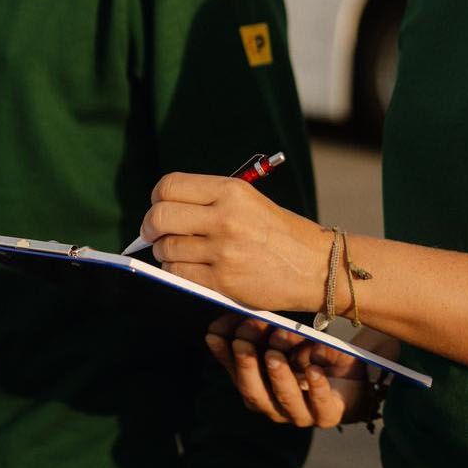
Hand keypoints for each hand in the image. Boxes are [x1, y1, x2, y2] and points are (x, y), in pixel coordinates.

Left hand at [140, 173, 329, 310]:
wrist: (317, 266)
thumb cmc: (280, 233)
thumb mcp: (248, 201)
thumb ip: (208, 202)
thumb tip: (162, 210)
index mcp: (231, 190)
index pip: (169, 186)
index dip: (156, 198)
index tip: (158, 208)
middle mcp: (225, 218)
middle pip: (160, 217)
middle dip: (149, 227)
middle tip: (152, 234)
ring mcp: (223, 251)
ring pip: (167, 249)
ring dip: (165, 253)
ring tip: (181, 253)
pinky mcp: (223, 281)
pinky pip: (180, 274)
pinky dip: (177, 272)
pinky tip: (189, 269)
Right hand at [205, 314, 371, 428]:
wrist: (355, 376)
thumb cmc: (314, 355)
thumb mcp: (287, 339)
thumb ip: (266, 332)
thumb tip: (242, 316)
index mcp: (260, 388)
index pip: (235, 373)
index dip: (224, 355)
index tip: (216, 333)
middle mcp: (275, 406)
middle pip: (254, 394)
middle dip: (247, 366)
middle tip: (242, 341)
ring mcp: (301, 415)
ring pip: (284, 402)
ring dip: (278, 376)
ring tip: (274, 353)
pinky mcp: (328, 415)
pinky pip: (322, 406)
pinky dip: (316, 387)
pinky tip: (313, 369)